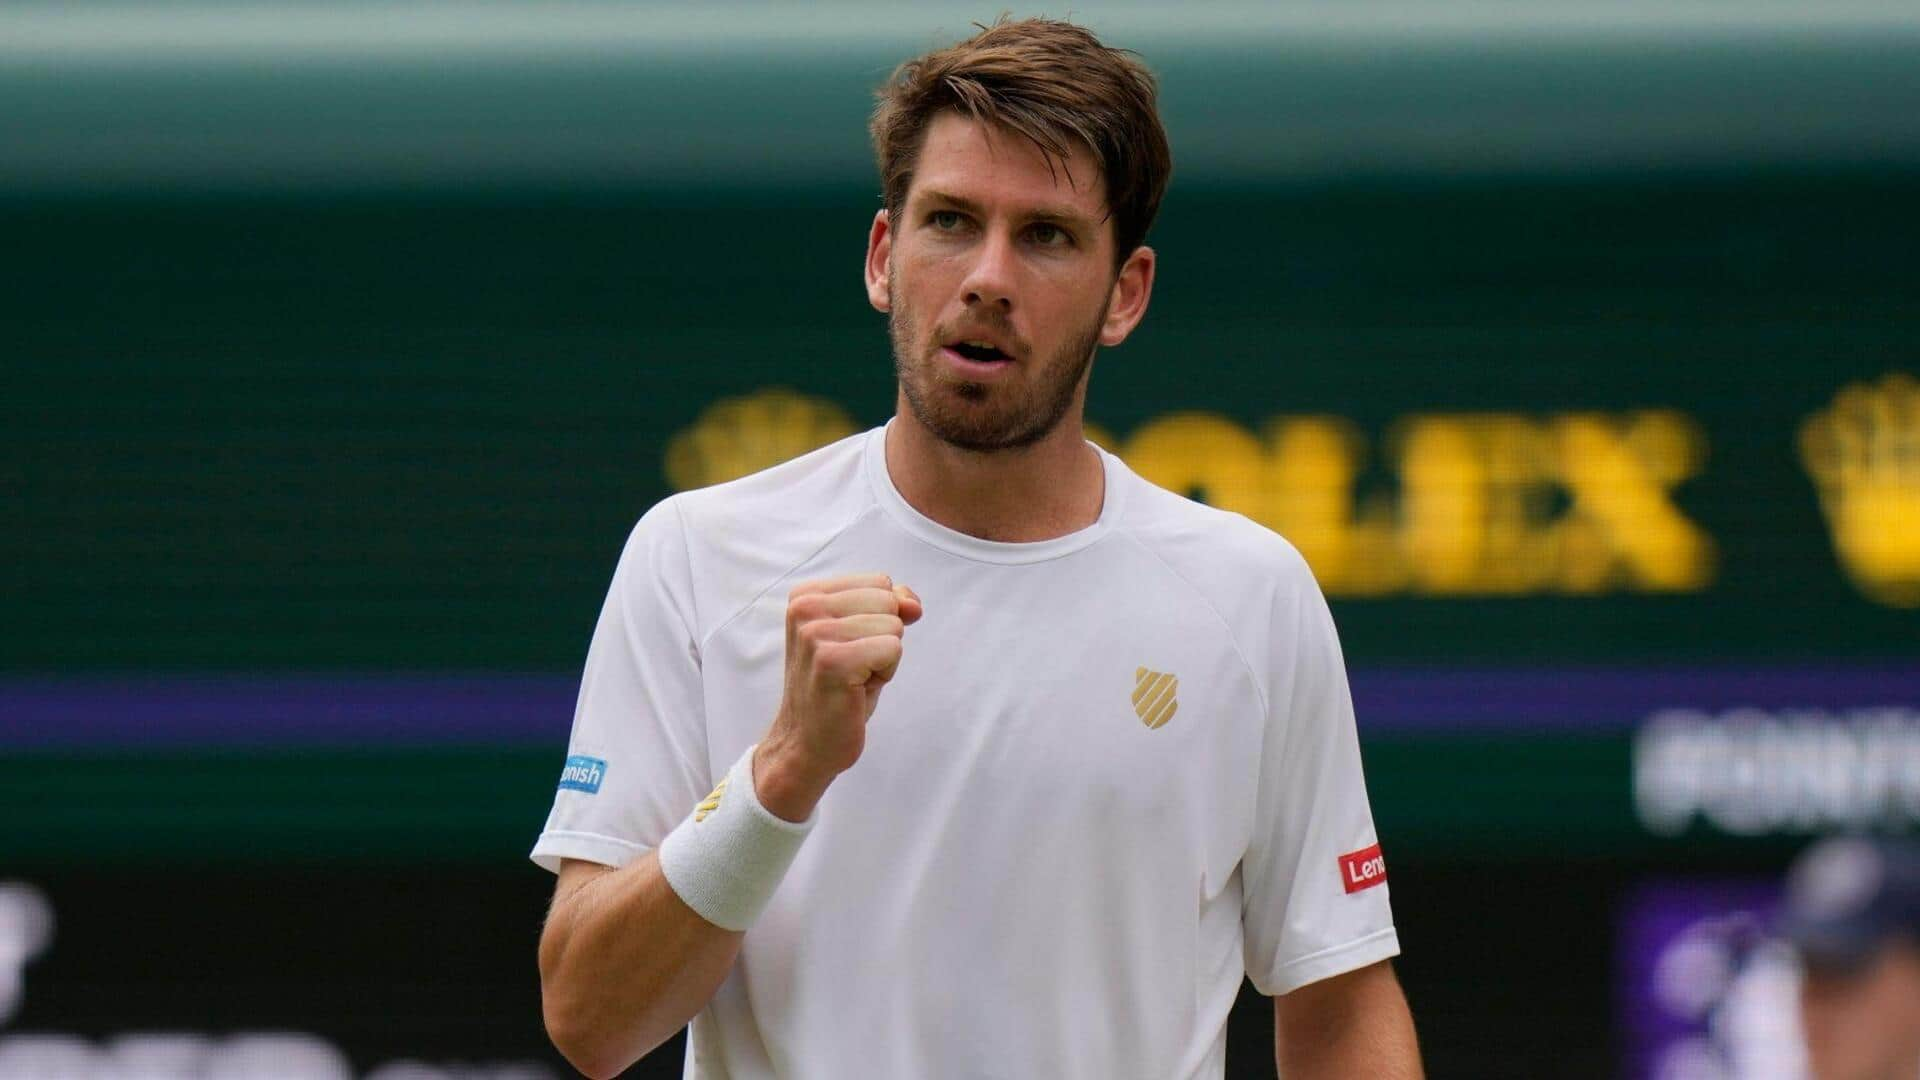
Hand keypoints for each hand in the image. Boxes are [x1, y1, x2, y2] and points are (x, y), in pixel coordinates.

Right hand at [755, 573, 922, 820]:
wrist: (807, 744)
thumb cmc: (837, 690)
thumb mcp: (863, 635)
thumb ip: (889, 606)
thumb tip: (914, 604)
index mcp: (806, 595)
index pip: (880, 582)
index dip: (880, 618)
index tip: (850, 647)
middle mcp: (804, 608)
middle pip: (888, 600)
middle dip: (884, 636)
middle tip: (853, 667)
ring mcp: (815, 633)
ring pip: (893, 625)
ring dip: (883, 658)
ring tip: (853, 679)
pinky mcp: (831, 661)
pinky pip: (893, 649)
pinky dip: (885, 673)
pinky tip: (856, 690)